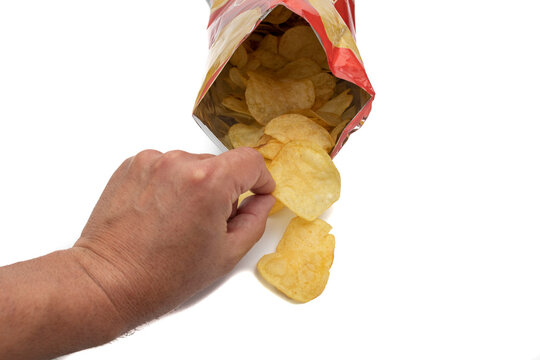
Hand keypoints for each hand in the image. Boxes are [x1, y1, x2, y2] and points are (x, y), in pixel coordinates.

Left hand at [73, 148, 274, 330]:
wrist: (108, 281)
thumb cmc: (162, 275)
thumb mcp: (227, 254)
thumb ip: (255, 221)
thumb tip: (261, 200)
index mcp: (209, 182)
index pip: (251, 161)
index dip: (260, 179)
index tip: (258, 192)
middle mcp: (179, 163)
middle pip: (221, 165)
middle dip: (224, 189)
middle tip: (210, 223)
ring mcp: (152, 162)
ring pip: (193, 166)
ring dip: (196, 186)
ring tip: (179, 220)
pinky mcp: (133, 165)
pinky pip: (166, 166)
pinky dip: (171, 184)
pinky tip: (161, 213)